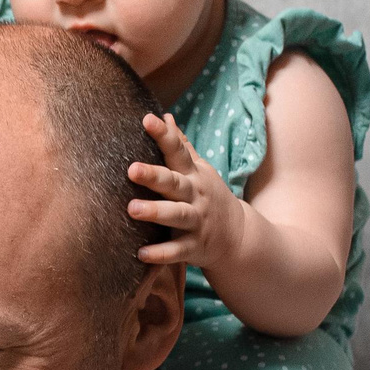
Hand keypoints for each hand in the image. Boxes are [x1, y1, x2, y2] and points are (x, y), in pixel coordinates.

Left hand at [127, 112, 248, 269]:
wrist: (237, 235)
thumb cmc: (207, 196)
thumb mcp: (198, 169)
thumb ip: (181, 145)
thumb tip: (165, 115)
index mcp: (192, 174)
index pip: (178, 151)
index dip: (164, 135)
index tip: (147, 119)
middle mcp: (194, 195)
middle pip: (174, 183)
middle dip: (154, 176)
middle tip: (131, 169)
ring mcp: (196, 221)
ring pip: (176, 215)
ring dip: (155, 212)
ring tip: (132, 209)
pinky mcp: (193, 246)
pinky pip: (176, 250)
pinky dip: (160, 253)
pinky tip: (141, 254)